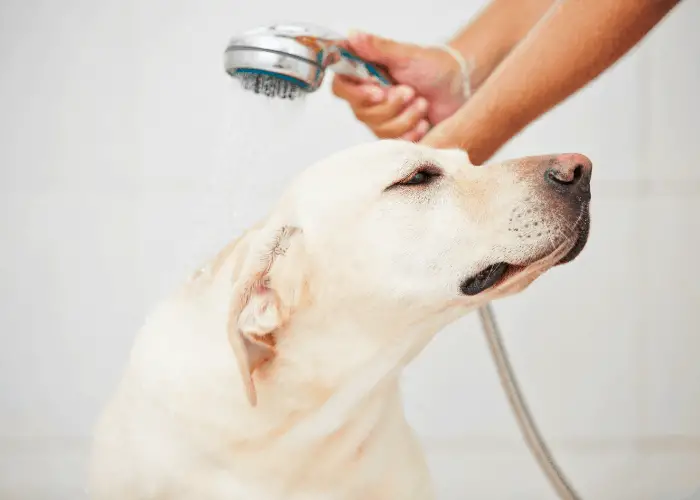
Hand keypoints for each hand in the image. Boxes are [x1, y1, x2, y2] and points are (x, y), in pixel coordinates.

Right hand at [332, 32, 467, 139]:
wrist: (457, 87)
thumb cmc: (432, 66)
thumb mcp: (406, 54)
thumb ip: (378, 47)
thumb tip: (352, 35)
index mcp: (364, 76)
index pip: (341, 87)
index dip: (356, 93)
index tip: (378, 91)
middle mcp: (367, 99)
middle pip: (361, 112)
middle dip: (391, 105)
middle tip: (411, 91)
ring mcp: (380, 119)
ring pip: (380, 129)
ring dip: (406, 116)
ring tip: (423, 103)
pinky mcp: (394, 135)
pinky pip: (395, 142)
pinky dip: (412, 132)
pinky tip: (424, 122)